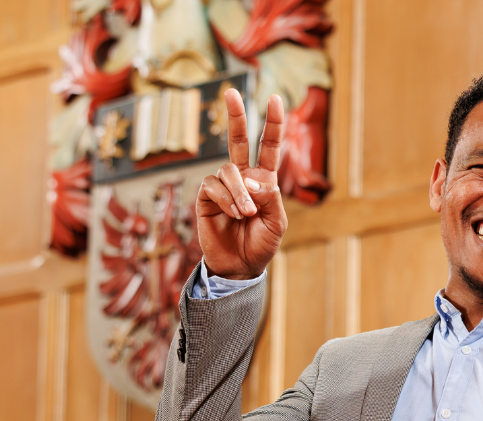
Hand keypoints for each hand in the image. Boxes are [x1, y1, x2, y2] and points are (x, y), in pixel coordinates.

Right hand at [196, 89, 287, 279]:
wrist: (239, 266)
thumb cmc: (261, 244)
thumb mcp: (277, 222)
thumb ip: (270, 197)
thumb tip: (251, 178)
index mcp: (264, 180)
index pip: (269, 146)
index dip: (273, 123)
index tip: (276, 99)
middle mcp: (242, 178)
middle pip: (237, 140)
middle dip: (235, 116)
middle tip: (231, 92)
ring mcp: (222, 186)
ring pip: (229, 171)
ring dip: (239, 192)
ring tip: (245, 214)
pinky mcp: (205, 197)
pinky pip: (213, 186)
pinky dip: (226, 199)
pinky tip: (233, 215)